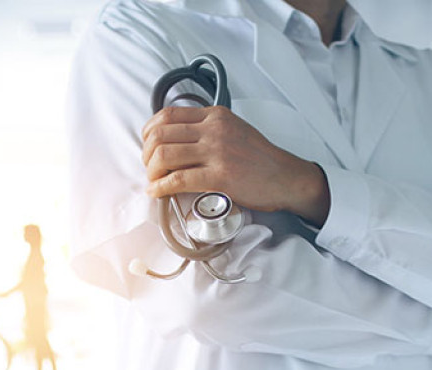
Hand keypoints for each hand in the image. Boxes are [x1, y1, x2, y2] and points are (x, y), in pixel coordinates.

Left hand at [141, 106, 329, 225]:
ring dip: (151, 171)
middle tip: (149, 168)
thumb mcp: (232, 129)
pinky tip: (156, 192)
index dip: (148, 132)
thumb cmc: (258, 158)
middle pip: (160, 135)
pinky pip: (178, 179)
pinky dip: (160, 187)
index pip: (167, 115)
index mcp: (215, 115)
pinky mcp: (220, 176)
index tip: (147, 147)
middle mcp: (214, 129)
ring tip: (154, 181)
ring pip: (164, 156)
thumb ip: (205, 129)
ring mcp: (217, 151)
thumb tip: (173, 140)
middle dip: (146, 154)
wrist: (285, 177)